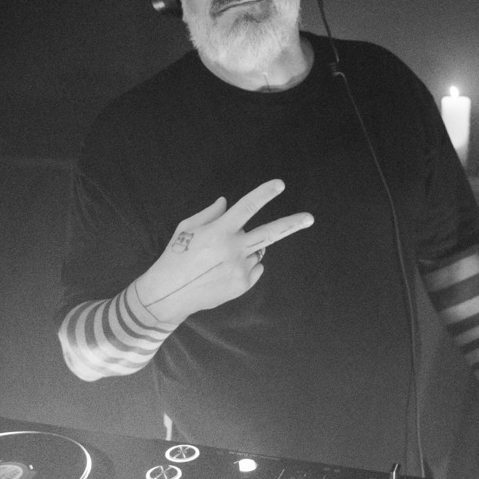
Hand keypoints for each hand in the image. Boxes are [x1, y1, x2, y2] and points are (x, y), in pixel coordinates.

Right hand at [135, 179, 312, 324]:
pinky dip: (245, 265)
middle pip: (270, 233)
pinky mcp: (243, 284)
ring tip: (221, 258)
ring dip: (247, 248)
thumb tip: (226, 202)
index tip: (280, 184)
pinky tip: (223, 270)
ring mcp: (240, 268)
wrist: (169, 294)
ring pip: (257, 250)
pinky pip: (254, 268)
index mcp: (219, 231)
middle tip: (310, 218)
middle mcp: (234, 249)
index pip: (247, 207)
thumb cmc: (175, 256)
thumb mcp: (186, 228)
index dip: (264, 194)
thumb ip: (210, 214)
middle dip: (292, 223)